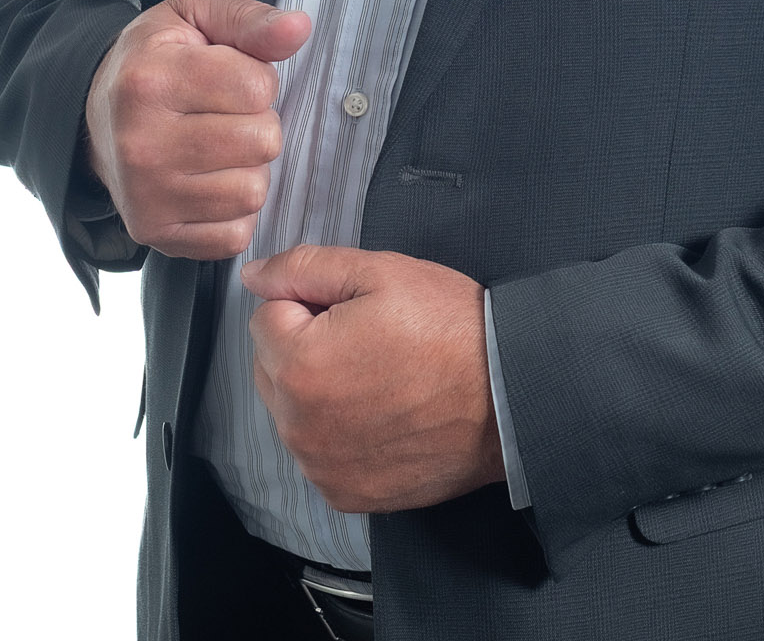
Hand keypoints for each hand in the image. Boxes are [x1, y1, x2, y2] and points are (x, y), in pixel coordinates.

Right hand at [83, 0, 311, 257]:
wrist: (94, 116)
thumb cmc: (155, 60)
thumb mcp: (195, 17)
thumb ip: (249, 20)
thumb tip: (299, 28)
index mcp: (150, 81)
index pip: (257, 87)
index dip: (258, 79)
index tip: (229, 77)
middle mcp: (143, 144)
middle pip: (262, 141)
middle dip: (257, 123)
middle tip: (225, 114)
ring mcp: (147, 196)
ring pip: (253, 191)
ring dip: (249, 168)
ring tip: (219, 148)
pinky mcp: (154, 233)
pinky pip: (235, 234)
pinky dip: (234, 212)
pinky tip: (209, 182)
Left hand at [243, 245, 506, 513]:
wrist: (508, 395)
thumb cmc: (451, 331)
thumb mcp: (380, 272)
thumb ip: (305, 268)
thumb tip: (255, 276)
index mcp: (300, 365)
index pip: (267, 317)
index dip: (310, 302)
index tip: (354, 309)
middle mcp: (299, 427)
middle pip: (271, 367)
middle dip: (305, 346)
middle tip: (369, 339)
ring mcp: (322, 467)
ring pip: (292, 411)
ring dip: (319, 390)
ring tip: (381, 375)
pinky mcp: (346, 494)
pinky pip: (318, 452)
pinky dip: (338, 432)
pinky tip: (383, 413)